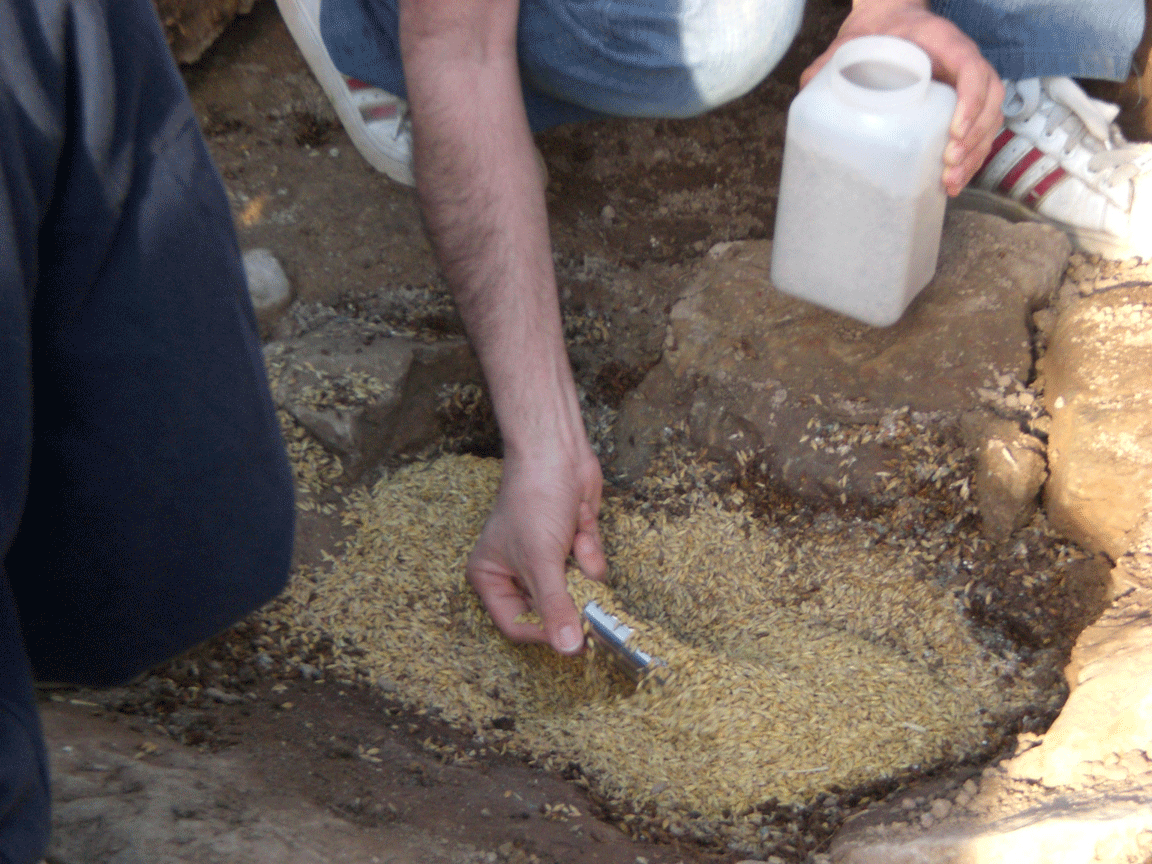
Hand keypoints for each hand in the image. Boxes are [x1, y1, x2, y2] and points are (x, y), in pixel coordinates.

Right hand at [466, 444, 607, 654]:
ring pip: (577, 589)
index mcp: (491, 578)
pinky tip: (581, 521)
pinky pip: (589, 567)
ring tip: (574, 537)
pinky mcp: (572, 547)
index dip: (543, 632)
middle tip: (588, 593)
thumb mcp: (541, 560)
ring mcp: (547, 559)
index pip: (516, 624)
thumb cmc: (534, 500)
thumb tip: (568, 649)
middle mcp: (516, 572)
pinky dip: (590, 546)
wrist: (557, 452)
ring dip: (582, 565)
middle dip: (571, 594)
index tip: (573, 636)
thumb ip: (555, 607)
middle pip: (550, 610)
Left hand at [800, 0, 1003, 194]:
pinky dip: (972, 156)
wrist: (889, 23)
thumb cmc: (878, 34)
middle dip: (974, 137)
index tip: (954, 130)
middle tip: (949, 165)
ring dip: (975, 153)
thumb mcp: (853, 42)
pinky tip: (955, 181)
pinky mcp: (963, 104)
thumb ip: (829, 63)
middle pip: (990, 100)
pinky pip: (980, 130)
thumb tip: (806, 88)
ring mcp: (967, 84)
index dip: (971, 101)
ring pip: (990, 119)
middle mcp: (964, 62)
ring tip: (951, 182)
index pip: (971, 68)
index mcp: (944, 41)